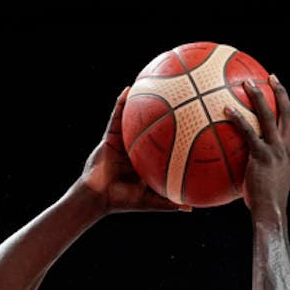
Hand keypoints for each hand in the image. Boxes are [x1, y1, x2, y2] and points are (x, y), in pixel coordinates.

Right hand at [79, 88, 186, 212]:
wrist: (98, 198)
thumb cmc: (122, 201)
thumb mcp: (150, 201)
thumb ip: (168, 202)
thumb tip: (191, 208)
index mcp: (147, 159)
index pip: (164, 142)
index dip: (175, 131)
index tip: (190, 119)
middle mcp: (136, 147)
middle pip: (152, 125)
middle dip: (163, 110)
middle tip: (178, 94)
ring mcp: (123, 141)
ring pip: (134, 117)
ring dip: (141, 99)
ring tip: (152, 81)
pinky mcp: (110, 137)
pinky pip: (116, 117)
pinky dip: (120, 103)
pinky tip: (127, 90)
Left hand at [227, 75, 289, 215]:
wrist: (271, 211)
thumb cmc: (266, 202)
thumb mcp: (270, 180)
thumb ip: (262, 166)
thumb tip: (243, 161)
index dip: (288, 104)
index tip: (281, 90)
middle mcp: (288, 147)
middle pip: (287, 112)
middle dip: (280, 92)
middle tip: (271, 77)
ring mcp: (276, 150)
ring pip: (269, 116)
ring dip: (259, 96)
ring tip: (247, 83)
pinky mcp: (262, 156)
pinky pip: (249, 132)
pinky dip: (238, 118)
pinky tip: (226, 110)